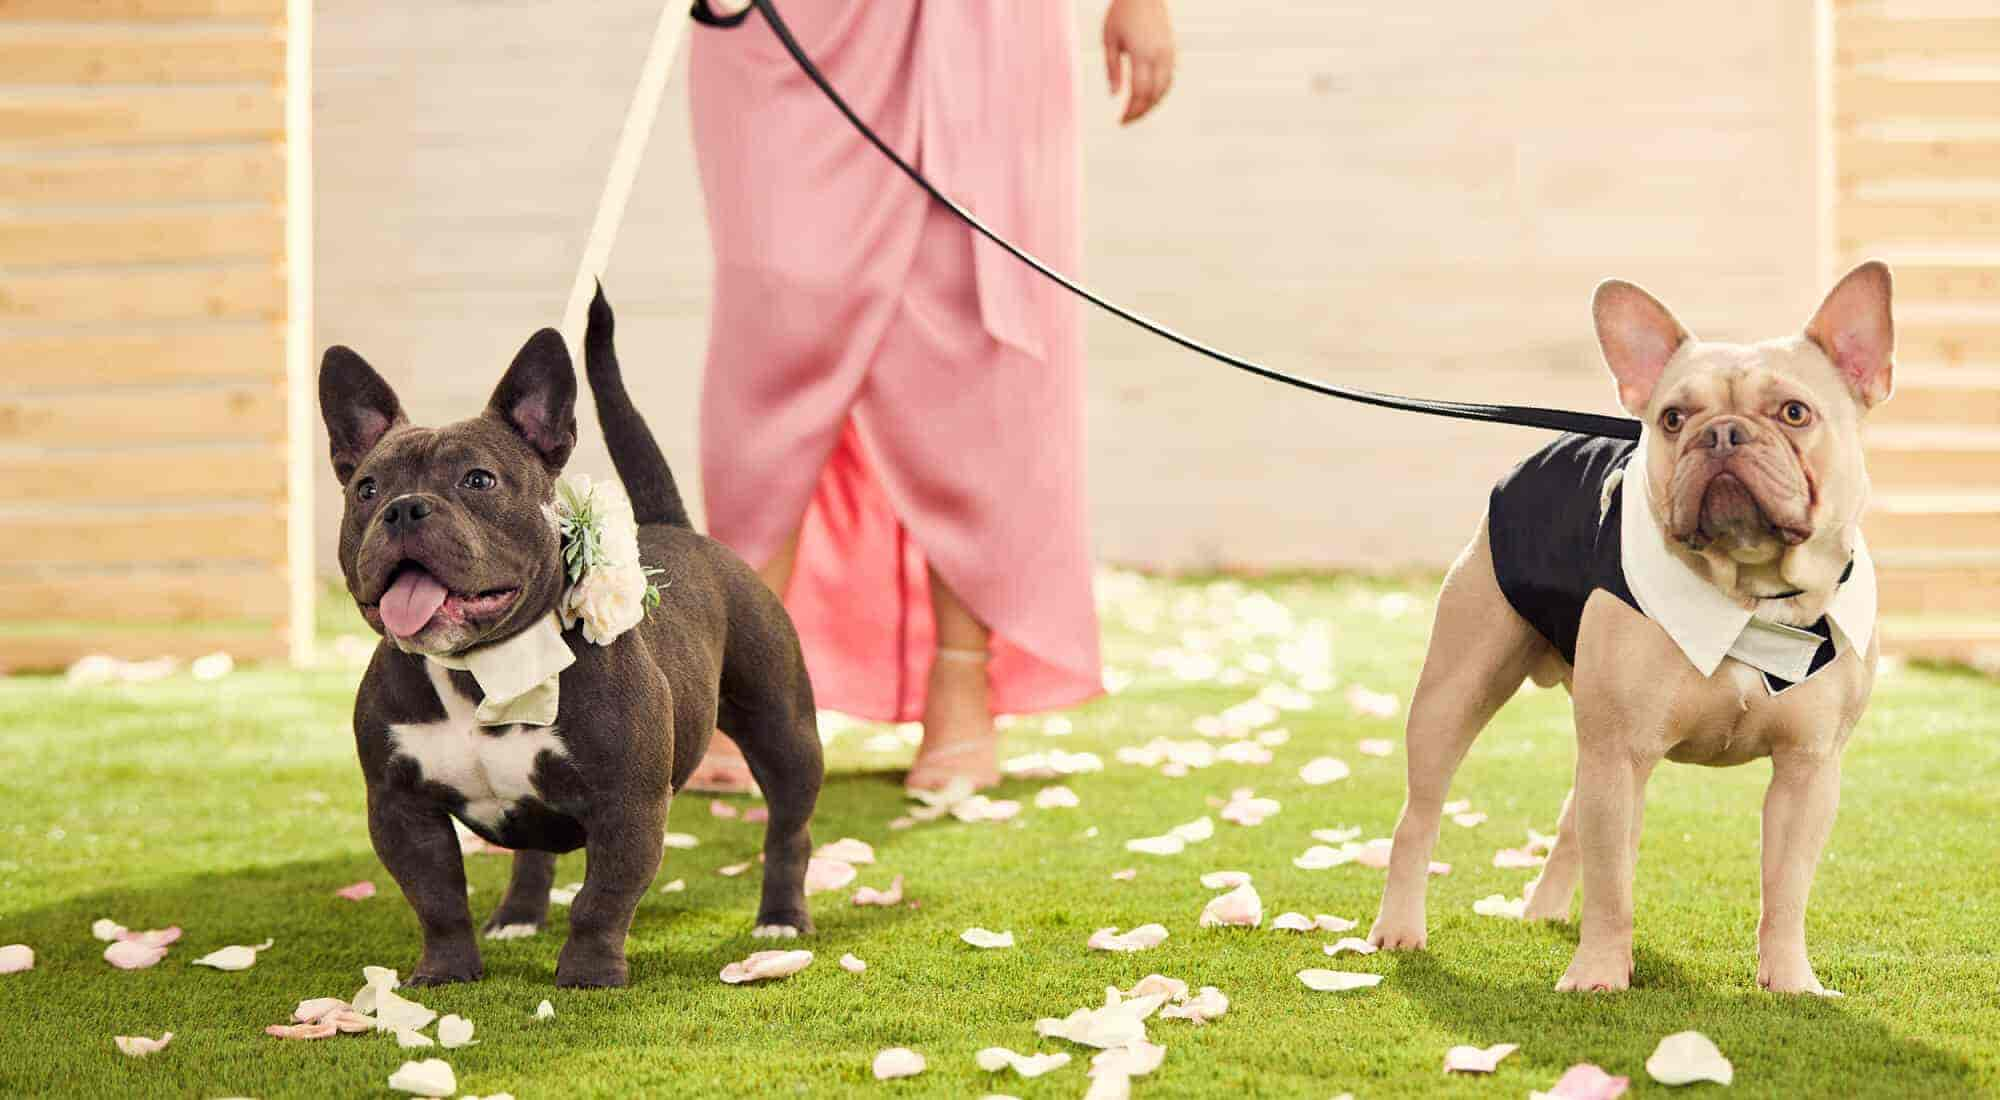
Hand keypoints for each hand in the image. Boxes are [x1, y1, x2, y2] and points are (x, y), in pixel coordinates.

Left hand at [1102, 0, 1175, 124]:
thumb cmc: (1121, 13)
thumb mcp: (1109, 40)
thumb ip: (1112, 69)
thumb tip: (1115, 95)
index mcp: (1142, 53)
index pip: (1140, 92)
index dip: (1131, 111)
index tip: (1121, 121)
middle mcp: (1159, 55)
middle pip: (1154, 95)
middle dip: (1141, 112)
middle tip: (1127, 121)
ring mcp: (1168, 53)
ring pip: (1165, 89)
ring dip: (1152, 104)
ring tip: (1136, 112)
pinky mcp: (1172, 51)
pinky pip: (1169, 78)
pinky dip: (1159, 92)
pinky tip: (1148, 98)